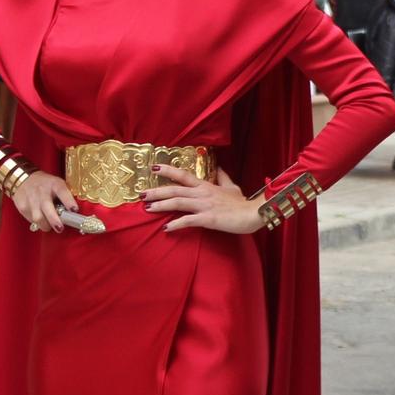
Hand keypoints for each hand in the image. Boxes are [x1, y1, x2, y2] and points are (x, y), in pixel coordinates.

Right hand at [13, 171, 76, 232]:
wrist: (23, 179)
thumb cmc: (46, 185)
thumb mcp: (57, 184)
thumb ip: (65, 196)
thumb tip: (74, 214)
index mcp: (55, 184)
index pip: (62, 191)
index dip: (69, 201)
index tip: (74, 210)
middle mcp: (42, 191)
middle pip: (47, 207)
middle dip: (54, 220)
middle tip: (60, 228)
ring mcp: (31, 199)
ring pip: (38, 217)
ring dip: (45, 225)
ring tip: (49, 226)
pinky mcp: (22, 207)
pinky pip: (31, 220)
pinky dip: (37, 223)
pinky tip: (40, 219)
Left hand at [141, 165, 262, 233]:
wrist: (253, 213)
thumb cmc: (242, 203)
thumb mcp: (232, 187)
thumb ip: (223, 177)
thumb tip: (219, 166)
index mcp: (206, 186)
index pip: (183, 175)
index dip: (168, 170)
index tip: (153, 168)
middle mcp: (202, 193)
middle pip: (175, 190)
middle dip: (156, 191)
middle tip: (141, 194)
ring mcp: (205, 205)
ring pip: (178, 203)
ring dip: (161, 205)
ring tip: (147, 208)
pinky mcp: (209, 218)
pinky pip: (189, 221)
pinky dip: (176, 224)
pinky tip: (166, 228)